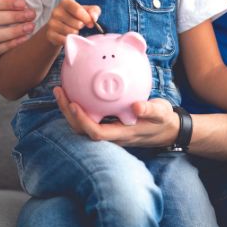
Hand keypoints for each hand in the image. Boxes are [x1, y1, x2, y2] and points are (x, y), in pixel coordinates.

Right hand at [46, 0, 100, 46]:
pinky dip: (70, 40)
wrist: (59, 28)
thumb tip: (93, 19)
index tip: (91, 24)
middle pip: (77, 24)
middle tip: (79, 26)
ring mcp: (51, 23)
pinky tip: (69, 37)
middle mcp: (56, 11)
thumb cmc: (76, 17)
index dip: (87, 18)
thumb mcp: (87, 10)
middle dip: (81, 27)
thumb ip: (94, 11)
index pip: (78, 10)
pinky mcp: (49, 34)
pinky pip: (65, 40)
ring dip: (76, 34)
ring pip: (71, 32)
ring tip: (74, 31)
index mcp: (65, 3)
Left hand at [53, 87, 178, 146]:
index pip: (96, 133)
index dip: (82, 121)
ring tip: (60, 90)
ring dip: (69, 110)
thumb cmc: (163, 120)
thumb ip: (150, 110)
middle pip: (82, 130)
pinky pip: (89, 117)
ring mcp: (109, 131)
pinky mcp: (108, 125)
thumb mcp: (161, 113)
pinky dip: (79, 106)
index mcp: (122, 134)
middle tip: (59, 91)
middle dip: (67, 113)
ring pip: (82, 125)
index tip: (73, 104)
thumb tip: (137, 106)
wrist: (168, 130)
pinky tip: (75, 90)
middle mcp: (112, 136)